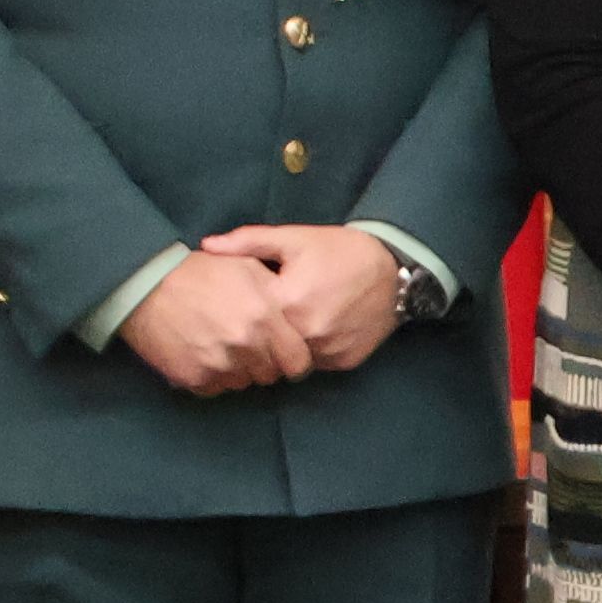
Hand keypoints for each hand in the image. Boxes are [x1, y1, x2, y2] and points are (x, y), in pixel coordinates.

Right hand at [119, 251, 311, 396]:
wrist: (145, 285)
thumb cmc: (199, 271)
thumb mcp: (247, 268)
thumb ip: (277, 295)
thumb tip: (294, 319)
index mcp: (263, 317)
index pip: (298, 362)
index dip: (292, 358)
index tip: (282, 352)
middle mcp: (244, 345)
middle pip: (270, 375)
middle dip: (264, 363)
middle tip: (247, 345)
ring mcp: (218, 365)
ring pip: (243, 383)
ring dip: (238, 370)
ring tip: (221, 345)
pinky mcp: (194, 379)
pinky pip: (216, 388)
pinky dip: (213, 376)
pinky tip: (203, 353)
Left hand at [200, 223, 408, 377]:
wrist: (395, 268)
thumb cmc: (339, 250)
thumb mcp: (294, 238)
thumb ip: (248, 242)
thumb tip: (206, 246)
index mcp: (289, 301)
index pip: (249, 320)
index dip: (244, 313)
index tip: (244, 307)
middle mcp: (308, 332)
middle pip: (268, 345)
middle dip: (265, 335)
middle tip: (269, 320)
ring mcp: (329, 350)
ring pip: (293, 360)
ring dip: (290, 347)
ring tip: (295, 325)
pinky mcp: (345, 362)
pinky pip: (318, 364)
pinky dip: (314, 352)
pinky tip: (320, 330)